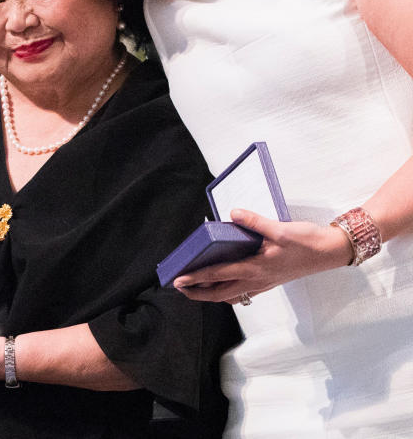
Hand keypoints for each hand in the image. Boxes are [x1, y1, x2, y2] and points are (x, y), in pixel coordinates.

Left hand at [172, 208, 353, 302]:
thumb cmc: (307, 242)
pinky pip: (243, 292)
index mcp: (255, 268)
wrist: (331, 252)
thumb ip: (255, 222)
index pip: (218, 275)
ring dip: (211, 294)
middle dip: (197, 293)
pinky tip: (224, 284)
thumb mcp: (280, 229)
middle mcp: (257, 280)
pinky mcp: (270, 281)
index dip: (196, 278)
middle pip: (220, 293)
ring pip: (231, 295)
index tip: (178, 280)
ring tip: (196, 288)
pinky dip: (228, 291)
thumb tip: (234, 213)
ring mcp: (264, 283)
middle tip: (179, 287)